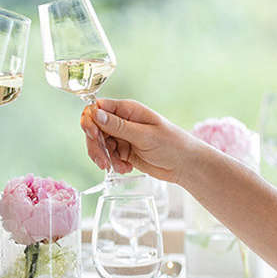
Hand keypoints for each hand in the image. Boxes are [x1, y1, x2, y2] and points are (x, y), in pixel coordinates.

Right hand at [79, 98, 197, 183]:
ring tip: (118, 167)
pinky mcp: (125, 151)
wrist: (185, 164)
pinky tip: (126, 169)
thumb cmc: (171, 144)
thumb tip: (95, 113)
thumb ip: (118, 126)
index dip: (90, 121)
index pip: (97, 108)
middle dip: (95, 146)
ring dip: (104, 157)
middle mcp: (122, 121)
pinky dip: (113, 164)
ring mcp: (123, 137)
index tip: (93, 135)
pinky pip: (109, 156)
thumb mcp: (144, 135)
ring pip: (99, 144)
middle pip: (94, 129)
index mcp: (127, 110)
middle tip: (102, 162)